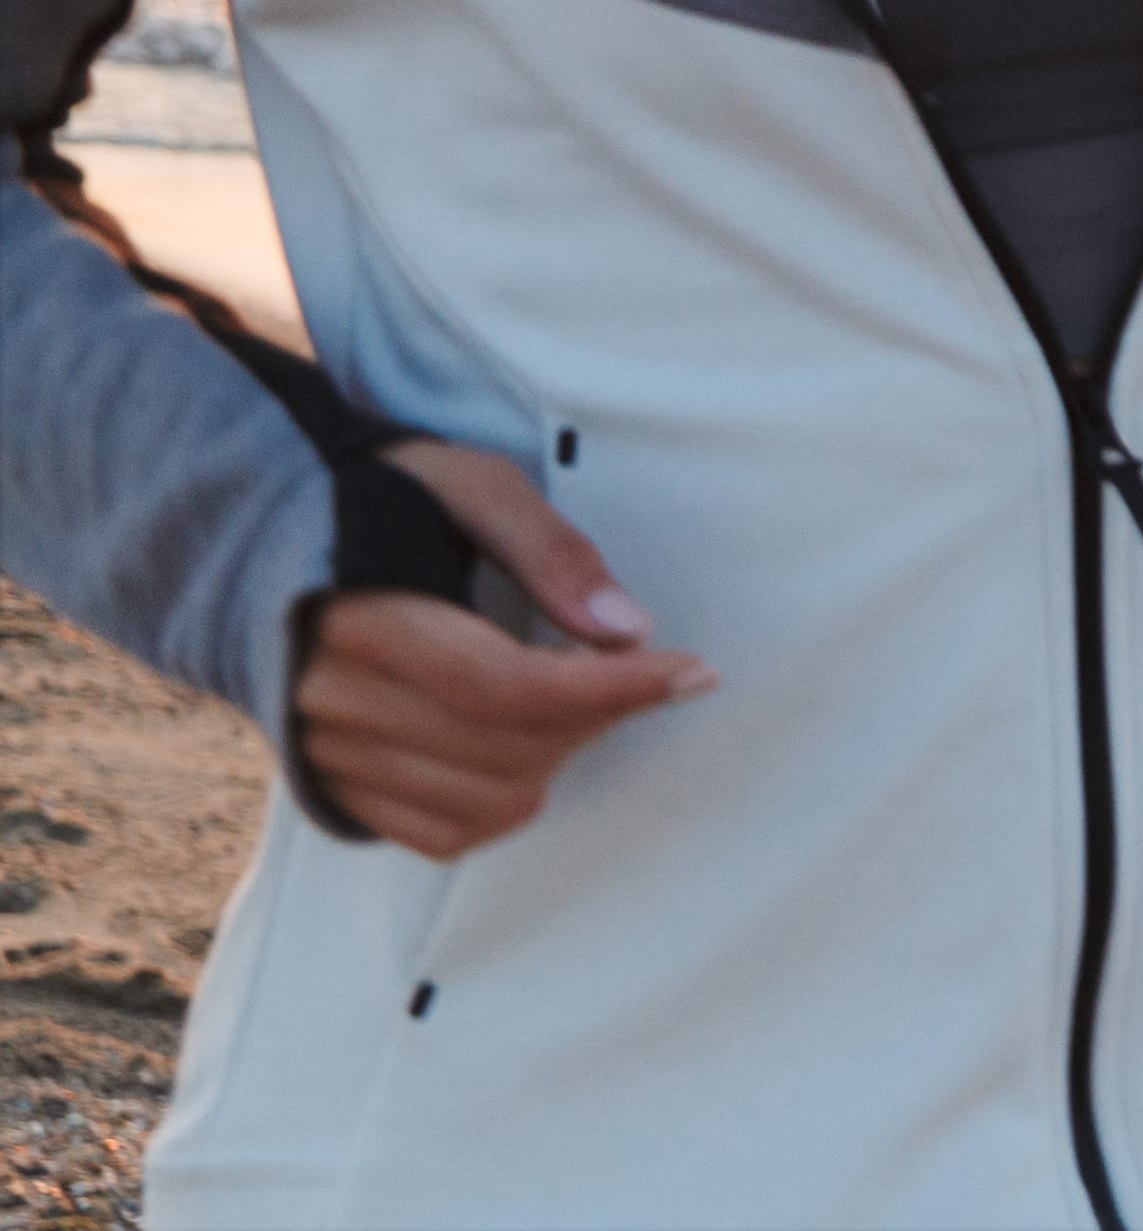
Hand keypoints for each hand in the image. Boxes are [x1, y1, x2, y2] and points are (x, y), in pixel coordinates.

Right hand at [293, 443, 711, 860]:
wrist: (271, 544)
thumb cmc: (387, 501)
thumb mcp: (471, 485)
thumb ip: (550, 550)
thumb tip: (626, 626)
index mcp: (365, 621)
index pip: (506, 686)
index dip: (611, 688)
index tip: (693, 672)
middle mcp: (334, 703)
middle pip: (507, 749)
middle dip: (598, 712)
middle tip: (632, 665)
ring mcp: (328, 756)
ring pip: (486, 801)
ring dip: (559, 755)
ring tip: (572, 694)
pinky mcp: (335, 789)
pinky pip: (442, 835)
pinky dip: (506, 802)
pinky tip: (526, 743)